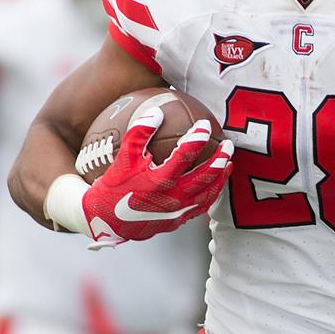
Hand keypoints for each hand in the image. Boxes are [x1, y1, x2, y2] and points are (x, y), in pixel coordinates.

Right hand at [81, 104, 233, 245]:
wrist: (106, 222)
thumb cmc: (113, 187)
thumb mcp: (122, 158)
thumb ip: (138, 133)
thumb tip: (157, 111)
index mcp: (158, 181)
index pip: (184, 156)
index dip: (197, 138)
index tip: (204, 125)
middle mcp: (172, 198)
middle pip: (205, 176)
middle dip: (220, 159)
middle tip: (228, 144)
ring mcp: (177, 212)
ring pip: (207, 194)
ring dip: (221, 177)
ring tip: (228, 163)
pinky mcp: (178, 221)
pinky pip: (201, 207)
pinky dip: (211, 194)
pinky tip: (214, 184)